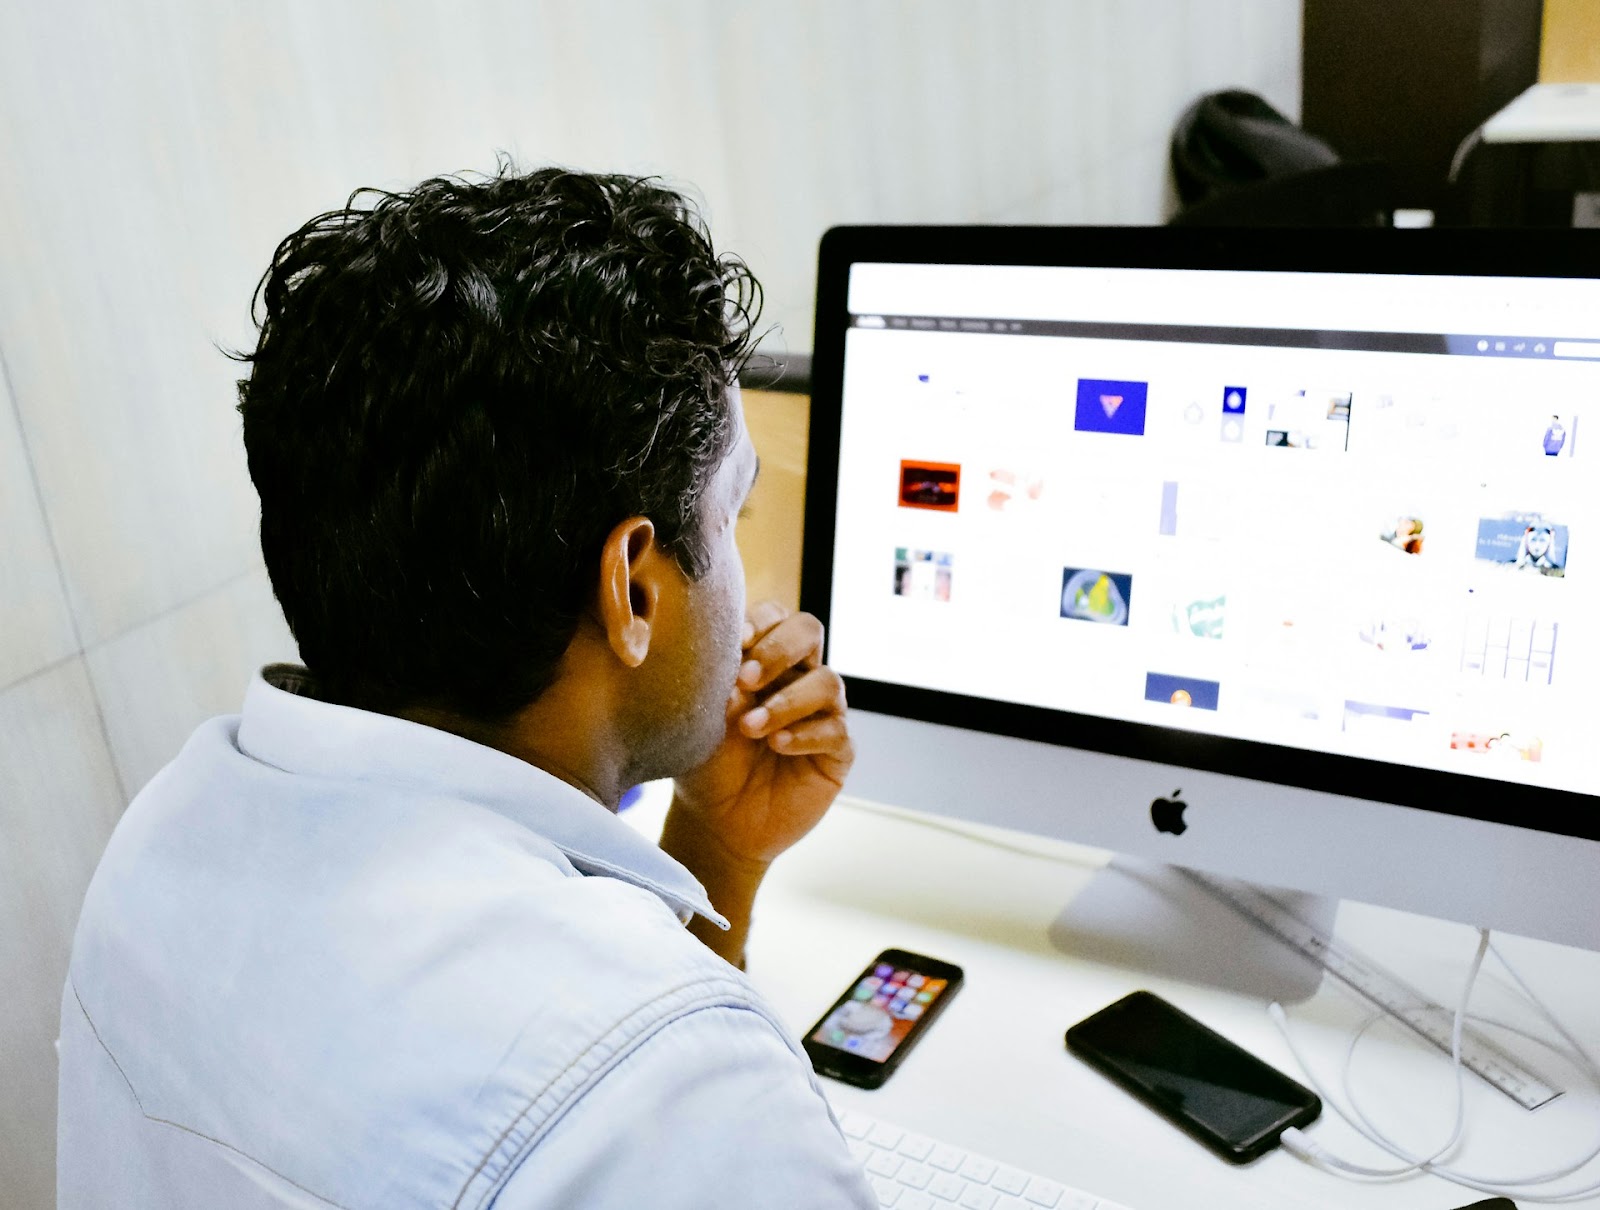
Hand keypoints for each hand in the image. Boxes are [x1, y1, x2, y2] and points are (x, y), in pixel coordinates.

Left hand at [668, 601, 853, 871]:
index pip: (773, 616)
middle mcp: (795, 677)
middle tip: (747, 679)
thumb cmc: (706, 762)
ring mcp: (820, 712)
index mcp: (762, 659)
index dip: (760, 622)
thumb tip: (732, 662)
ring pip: (828, 682)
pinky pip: (835, 730)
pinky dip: (804, 734)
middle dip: (779, 649)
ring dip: (787, 701)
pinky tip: (777, 745)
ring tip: (751, 727)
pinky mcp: (836, 751)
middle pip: (809, 631)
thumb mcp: (700, 718)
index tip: (735, 642)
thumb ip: (716, 683)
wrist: (716, 822)